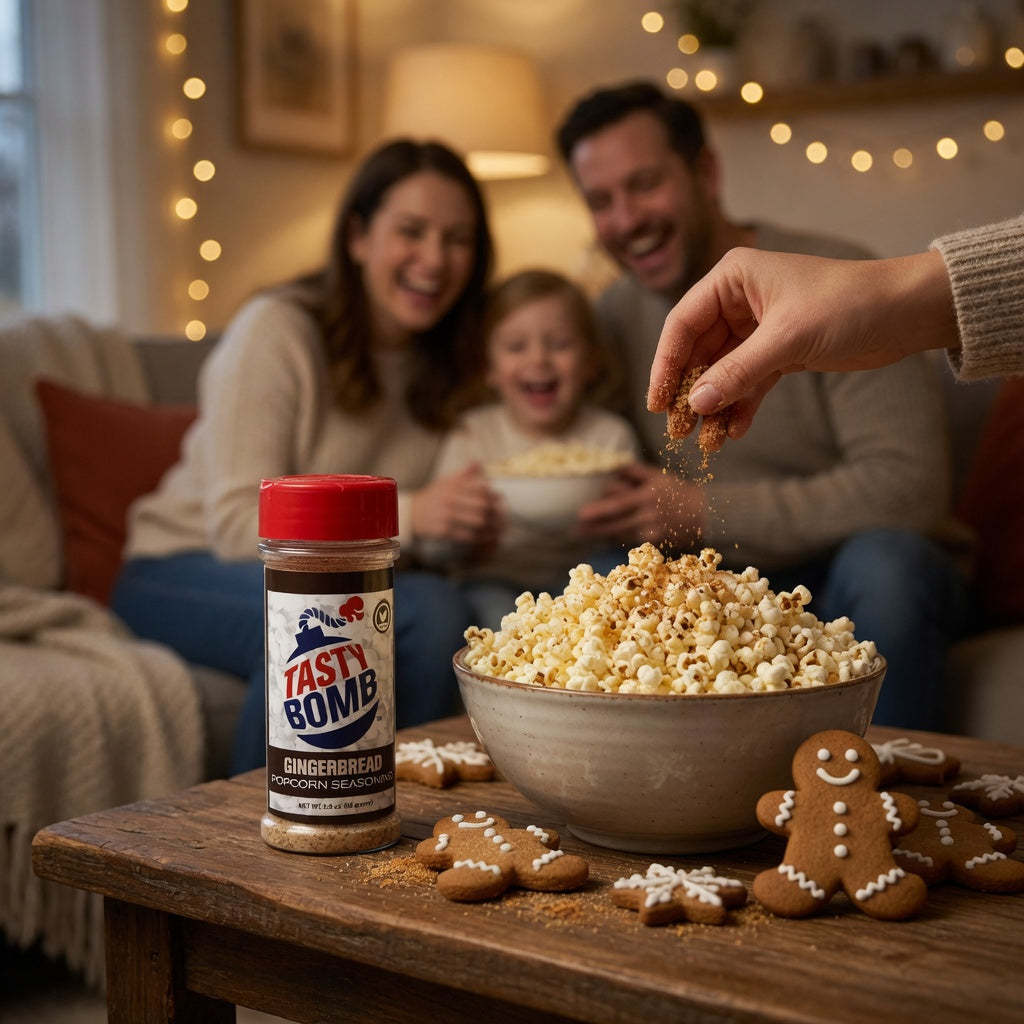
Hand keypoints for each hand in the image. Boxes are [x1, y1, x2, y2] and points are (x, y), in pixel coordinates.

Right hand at [411, 463, 502, 554]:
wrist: (410, 515)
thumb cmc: (432, 497)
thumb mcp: (445, 482)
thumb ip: (463, 474)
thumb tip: (478, 462)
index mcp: (452, 486)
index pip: (481, 490)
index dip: (494, 497)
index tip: (501, 502)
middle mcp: (450, 499)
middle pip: (482, 507)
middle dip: (495, 514)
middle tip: (502, 518)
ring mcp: (446, 515)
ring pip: (477, 522)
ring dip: (491, 528)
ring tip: (498, 530)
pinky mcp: (444, 531)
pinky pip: (467, 536)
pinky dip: (480, 539)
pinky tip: (486, 539)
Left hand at [576, 463, 704, 548]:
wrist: (707, 513)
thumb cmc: (679, 492)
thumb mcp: (659, 477)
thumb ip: (635, 472)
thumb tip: (613, 467)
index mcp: (647, 496)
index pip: (619, 504)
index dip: (600, 510)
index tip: (581, 513)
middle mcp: (648, 515)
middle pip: (616, 524)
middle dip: (594, 528)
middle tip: (574, 530)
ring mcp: (652, 532)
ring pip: (621, 535)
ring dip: (601, 535)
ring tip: (582, 535)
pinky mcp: (655, 544)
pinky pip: (631, 541)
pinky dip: (616, 540)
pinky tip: (602, 539)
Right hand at [647, 247, 956, 439]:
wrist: (907, 312)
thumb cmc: (848, 305)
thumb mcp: (787, 339)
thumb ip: (738, 372)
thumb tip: (696, 404)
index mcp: (733, 279)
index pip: (683, 324)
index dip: (666, 364)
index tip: (657, 402)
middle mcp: (740, 301)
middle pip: (698, 352)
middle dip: (690, 392)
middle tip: (678, 431)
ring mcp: (758, 328)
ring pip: (722, 372)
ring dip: (715, 406)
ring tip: (707, 442)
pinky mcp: (779, 352)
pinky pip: (748, 383)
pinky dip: (741, 407)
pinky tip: (734, 432)